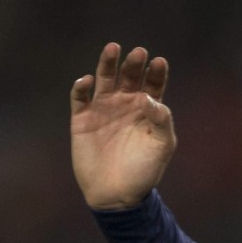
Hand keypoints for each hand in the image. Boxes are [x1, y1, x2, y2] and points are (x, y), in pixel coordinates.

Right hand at [70, 42, 176, 209]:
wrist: (118, 194)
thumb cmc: (145, 170)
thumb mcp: (162, 146)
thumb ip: (162, 120)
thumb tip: (149, 97)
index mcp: (147, 109)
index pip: (153, 84)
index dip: (156, 72)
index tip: (159, 62)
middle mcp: (125, 104)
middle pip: (129, 76)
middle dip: (134, 64)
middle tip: (139, 53)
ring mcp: (103, 110)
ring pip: (104, 79)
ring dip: (107, 63)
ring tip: (113, 48)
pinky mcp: (82, 119)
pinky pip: (79, 98)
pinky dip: (81, 87)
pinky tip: (87, 81)